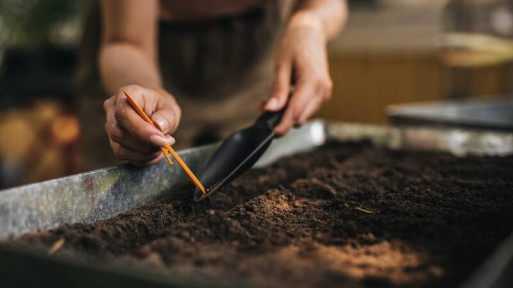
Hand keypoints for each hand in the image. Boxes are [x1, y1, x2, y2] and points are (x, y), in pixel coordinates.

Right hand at [103, 85, 180, 165]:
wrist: (153, 109)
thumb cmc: (161, 107)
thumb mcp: (170, 107)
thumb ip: (167, 116)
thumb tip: (158, 127)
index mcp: (126, 94)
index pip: (123, 113)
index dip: (140, 130)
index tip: (161, 140)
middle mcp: (113, 110)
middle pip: (118, 133)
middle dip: (144, 145)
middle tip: (166, 143)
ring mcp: (111, 128)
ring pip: (120, 149)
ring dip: (145, 154)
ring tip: (162, 148)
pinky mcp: (115, 143)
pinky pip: (125, 157)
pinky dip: (143, 159)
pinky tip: (155, 153)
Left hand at [264, 12, 332, 134]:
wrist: (311, 32)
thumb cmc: (294, 44)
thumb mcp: (281, 64)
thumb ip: (277, 89)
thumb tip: (270, 110)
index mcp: (312, 81)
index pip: (296, 112)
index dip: (282, 125)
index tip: (269, 132)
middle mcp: (322, 90)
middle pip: (300, 117)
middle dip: (281, 118)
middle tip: (262, 106)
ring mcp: (324, 93)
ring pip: (303, 115)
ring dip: (286, 113)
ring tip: (271, 98)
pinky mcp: (322, 94)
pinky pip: (306, 108)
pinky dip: (293, 107)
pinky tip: (284, 97)